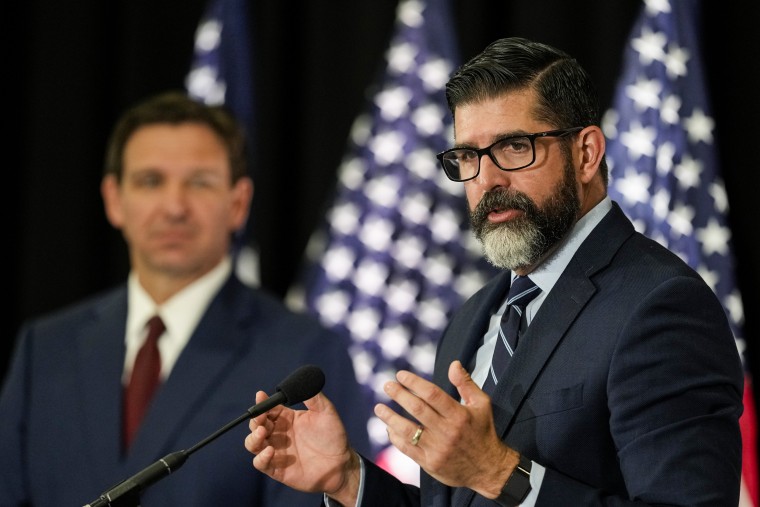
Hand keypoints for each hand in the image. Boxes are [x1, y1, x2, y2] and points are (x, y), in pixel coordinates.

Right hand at [244, 390, 360, 504]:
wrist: (341, 464)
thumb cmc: (334, 437)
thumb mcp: (326, 412)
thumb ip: (314, 397)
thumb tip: (302, 382)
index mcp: (287, 418)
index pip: (268, 408)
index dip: (262, 402)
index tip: (260, 395)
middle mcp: (278, 434)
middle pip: (257, 424)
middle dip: (255, 419)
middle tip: (260, 416)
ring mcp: (276, 451)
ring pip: (253, 443)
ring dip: (253, 437)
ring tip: (261, 432)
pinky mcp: (277, 469)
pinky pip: (261, 463)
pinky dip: (261, 457)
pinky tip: (270, 451)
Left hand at [374, 360, 519, 498]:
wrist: (488, 470)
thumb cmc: (483, 432)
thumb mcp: (482, 405)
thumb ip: (466, 384)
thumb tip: (453, 364)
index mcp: (459, 415)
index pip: (432, 394)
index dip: (414, 382)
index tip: (400, 375)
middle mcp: (447, 431)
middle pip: (417, 409)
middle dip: (399, 395)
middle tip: (387, 385)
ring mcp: (437, 448)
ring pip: (408, 430)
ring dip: (390, 417)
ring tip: (378, 408)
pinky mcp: (430, 463)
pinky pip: (408, 449)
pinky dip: (395, 438)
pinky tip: (389, 428)